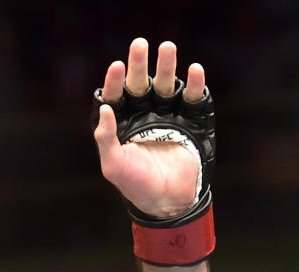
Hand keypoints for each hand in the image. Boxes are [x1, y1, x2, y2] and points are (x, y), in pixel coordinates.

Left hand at [94, 39, 205, 216]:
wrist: (168, 201)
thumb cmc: (135, 185)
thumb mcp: (113, 165)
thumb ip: (105, 138)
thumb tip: (104, 109)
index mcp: (121, 125)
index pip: (115, 97)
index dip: (115, 81)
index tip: (116, 66)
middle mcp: (143, 116)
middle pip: (139, 84)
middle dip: (139, 65)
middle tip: (139, 44)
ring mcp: (168, 117)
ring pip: (165, 86)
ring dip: (166, 67)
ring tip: (167, 47)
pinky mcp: (191, 121)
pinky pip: (192, 99)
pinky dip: (194, 84)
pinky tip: (194, 70)